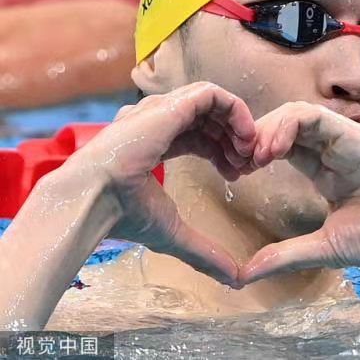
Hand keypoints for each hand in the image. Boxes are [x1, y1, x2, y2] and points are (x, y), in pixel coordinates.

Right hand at [72, 81, 256, 286]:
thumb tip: (234, 280)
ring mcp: (164, 109)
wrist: (96, 199)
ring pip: (215, 103)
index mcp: (155, 142)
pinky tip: (244, 139)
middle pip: (209, 118)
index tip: (237, 176)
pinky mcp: (172, 104)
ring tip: (248, 154)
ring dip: (239, 126)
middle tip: (249, 166)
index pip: (198, 135)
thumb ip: (205, 251)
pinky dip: (237, 112)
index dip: (223, 151)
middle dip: (235, 140)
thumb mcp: (174, 233)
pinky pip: (214, 94)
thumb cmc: (123, 214)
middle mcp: (158, 121)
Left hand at [238, 102, 359, 282]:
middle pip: (283, 126)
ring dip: (266, 129)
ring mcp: (346, 140)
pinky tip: (270, 149)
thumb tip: (243, 274)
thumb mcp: (327, 247)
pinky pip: (314, 116)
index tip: (232, 174)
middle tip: (233, 163)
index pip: (282, 147)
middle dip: (252, 138)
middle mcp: (334, 151)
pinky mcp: (357, 136)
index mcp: (327, 171)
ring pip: (295, 114)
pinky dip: (286, 126)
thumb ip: (287, 254)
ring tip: (250, 156)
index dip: (253, 154)